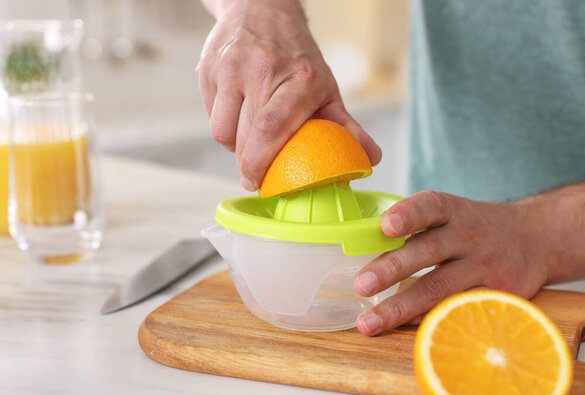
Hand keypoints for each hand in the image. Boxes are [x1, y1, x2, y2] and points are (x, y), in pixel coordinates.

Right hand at [196, 0, 380, 190]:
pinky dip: (222, 125)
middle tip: (256, 169)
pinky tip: (236, 113)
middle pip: (244, 137)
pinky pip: (210, 116)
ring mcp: (231, 67)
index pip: (271, 129)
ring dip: (234, 144)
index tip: (258, 182)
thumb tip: (371, 159)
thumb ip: (346, 126)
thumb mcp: (326, 87)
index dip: (259, 163)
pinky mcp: (208, 68)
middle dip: (248, 162)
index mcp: (299, 79)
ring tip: (249, 135)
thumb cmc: (297, 58)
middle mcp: (262, 69)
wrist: (262, 9)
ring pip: (221, 131)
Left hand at [353, 190, 547, 335]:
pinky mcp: (497, 294)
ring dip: (401, 307)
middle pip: (428, 251)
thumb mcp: (452, 214)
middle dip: (391, 268)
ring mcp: (485, 266)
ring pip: (440, 288)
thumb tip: (360, 241)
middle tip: (360, 284)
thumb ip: (416, 226)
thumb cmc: (474, 228)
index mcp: (453, 211)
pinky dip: (428, 321)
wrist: (534, 239)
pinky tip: (402, 330)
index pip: (430, 206)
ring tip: (370, 322)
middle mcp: (469, 235)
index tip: (386, 226)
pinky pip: (457, 310)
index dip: (408, 214)